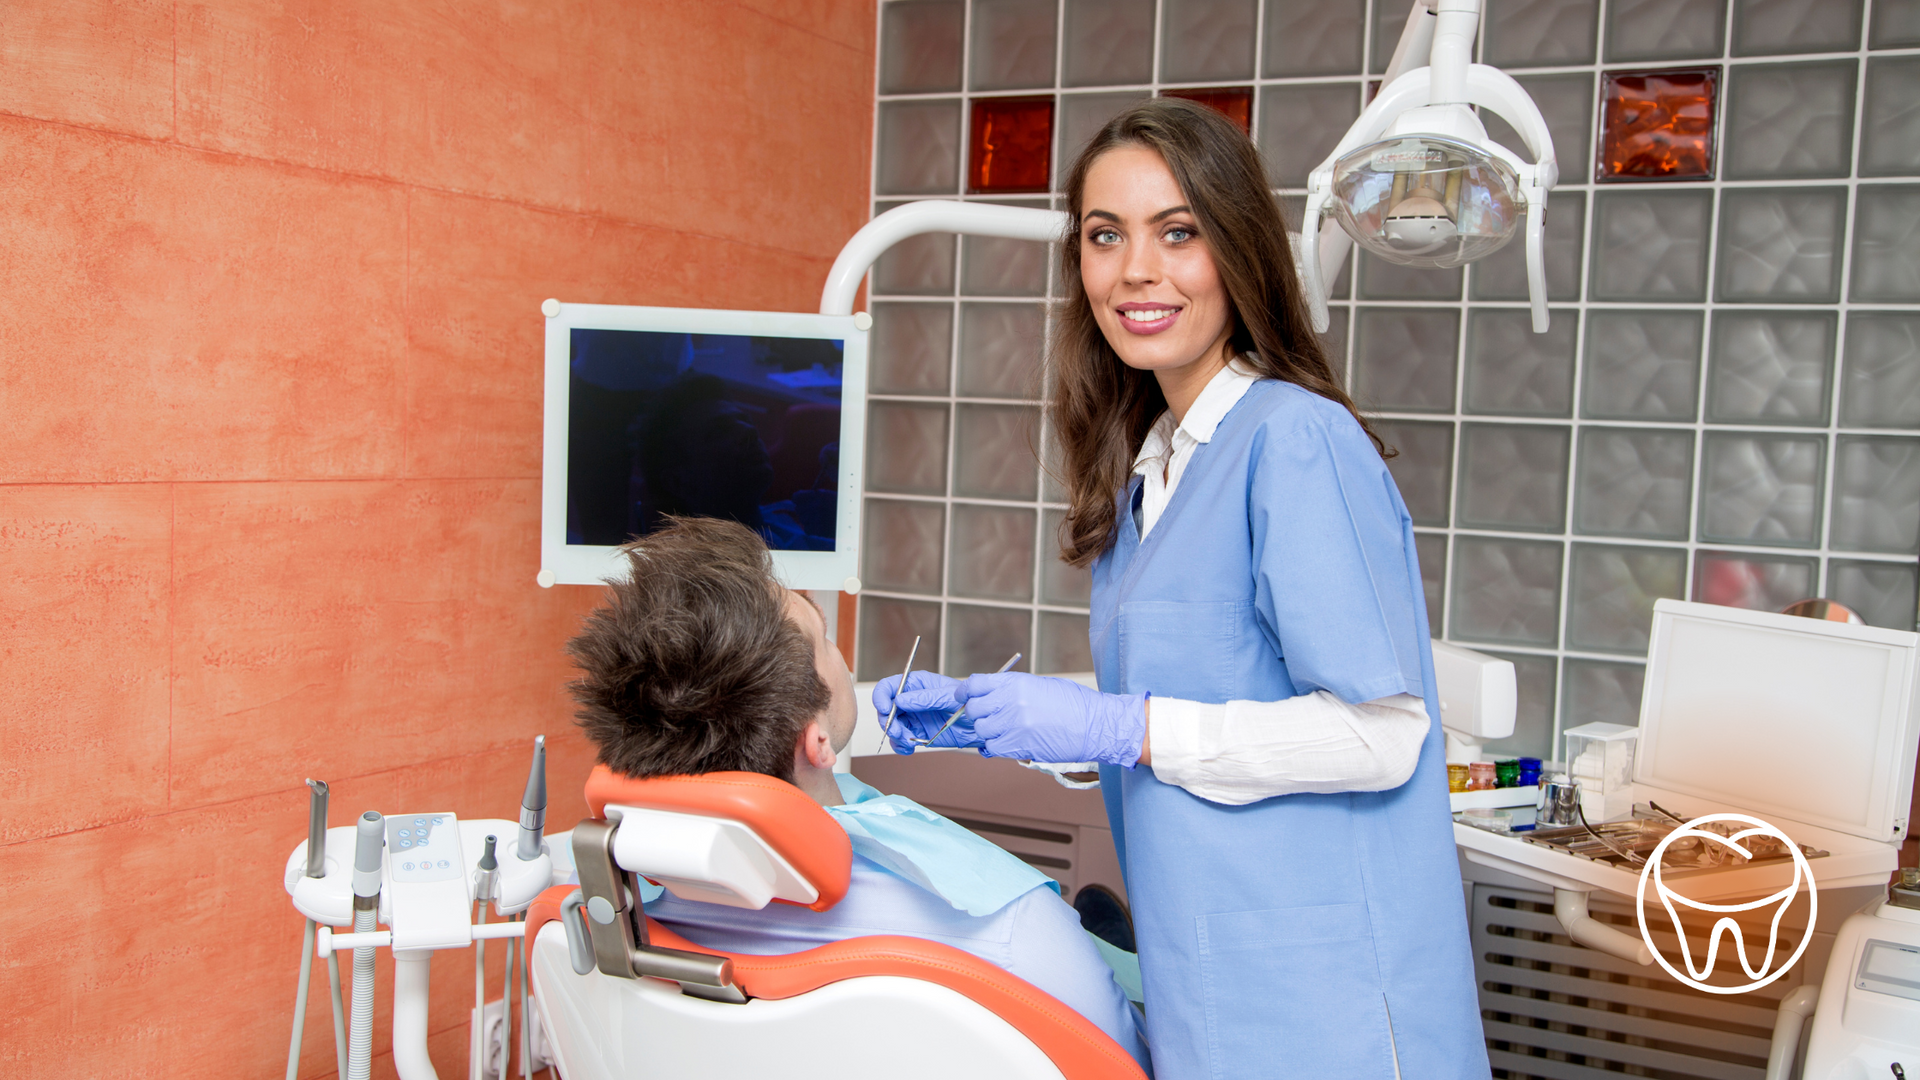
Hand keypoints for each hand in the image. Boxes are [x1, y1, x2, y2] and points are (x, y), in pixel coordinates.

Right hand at [871, 671, 976, 753]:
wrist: (980, 726)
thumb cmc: (968, 704)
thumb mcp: (949, 697)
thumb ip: (925, 698)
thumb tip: (900, 700)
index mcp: (917, 684)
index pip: (889, 686)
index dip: (881, 696)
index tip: (884, 709)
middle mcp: (911, 700)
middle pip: (886, 709)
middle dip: (887, 721)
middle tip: (898, 732)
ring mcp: (913, 717)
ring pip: (891, 726)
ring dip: (895, 735)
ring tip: (909, 741)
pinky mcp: (916, 733)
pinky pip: (900, 740)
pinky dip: (900, 746)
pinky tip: (910, 748)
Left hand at [904, 672, 1146, 765]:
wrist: (1096, 725)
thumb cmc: (1073, 704)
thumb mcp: (1040, 685)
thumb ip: (1012, 690)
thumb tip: (990, 696)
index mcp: (1015, 683)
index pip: (974, 684)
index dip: (964, 692)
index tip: (962, 697)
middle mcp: (1010, 702)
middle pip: (973, 709)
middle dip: (976, 714)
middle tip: (989, 718)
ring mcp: (1013, 725)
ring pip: (981, 730)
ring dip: (988, 732)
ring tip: (1004, 731)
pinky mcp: (1019, 746)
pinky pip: (992, 748)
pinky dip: (995, 748)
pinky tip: (1007, 744)